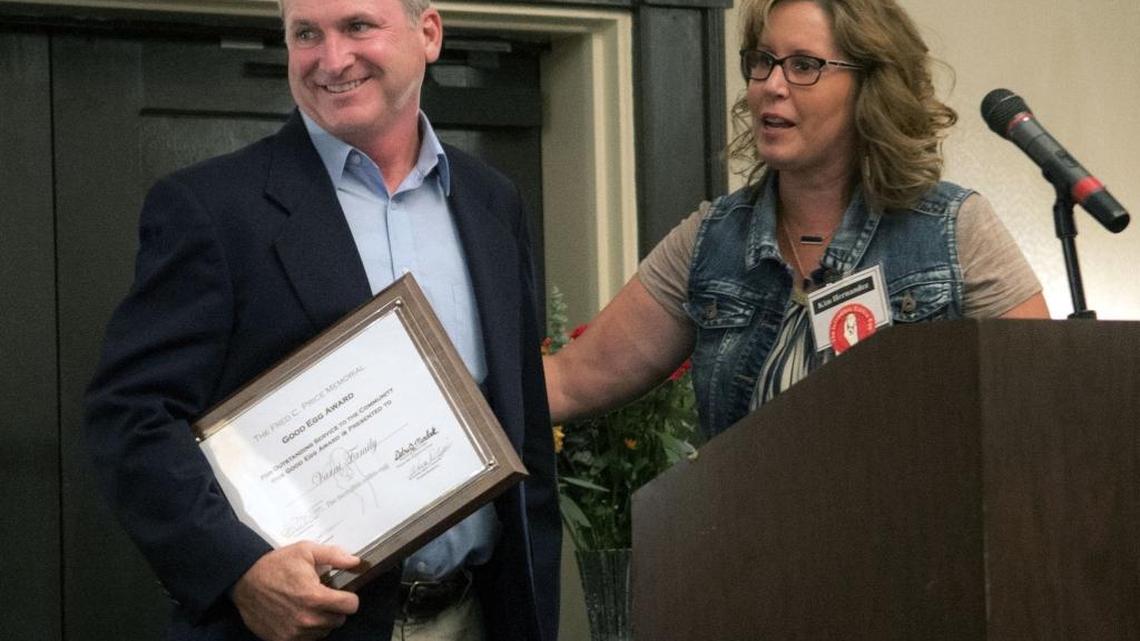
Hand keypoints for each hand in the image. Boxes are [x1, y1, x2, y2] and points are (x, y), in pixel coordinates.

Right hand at [231, 542, 360, 640]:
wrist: (244, 581)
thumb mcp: (305, 551)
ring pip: (324, 631)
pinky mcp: (283, 640)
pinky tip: (299, 616)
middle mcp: (307, 619)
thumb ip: (334, 556)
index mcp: (315, 597)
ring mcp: (295, 633)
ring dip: (321, 620)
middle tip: (322, 597)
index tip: (342, 593)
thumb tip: (355, 562)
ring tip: (308, 606)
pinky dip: (307, 631)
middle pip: (339, 620)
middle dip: (335, 609)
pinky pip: (307, 640)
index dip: (349, 598)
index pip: (351, 606)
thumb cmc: (275, 565)